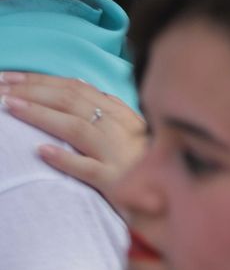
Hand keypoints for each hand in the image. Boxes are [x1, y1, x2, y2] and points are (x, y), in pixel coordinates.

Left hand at [0, 72, 147, 203]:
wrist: (173, 191)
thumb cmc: (144, 159)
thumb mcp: (128, 125)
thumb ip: (104, 105)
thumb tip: (76, 81)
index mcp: (118, 112)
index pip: (74, 88)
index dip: (40, 80)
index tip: (9, 77)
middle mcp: (118, 126)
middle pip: (71, 101)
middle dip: (32, 90)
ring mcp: (116, 152)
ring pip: (76, 127)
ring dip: (41, 114)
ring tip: (10, 107)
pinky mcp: (115, 180)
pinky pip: (88, 167)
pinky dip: (65, 158)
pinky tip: (41, 151)